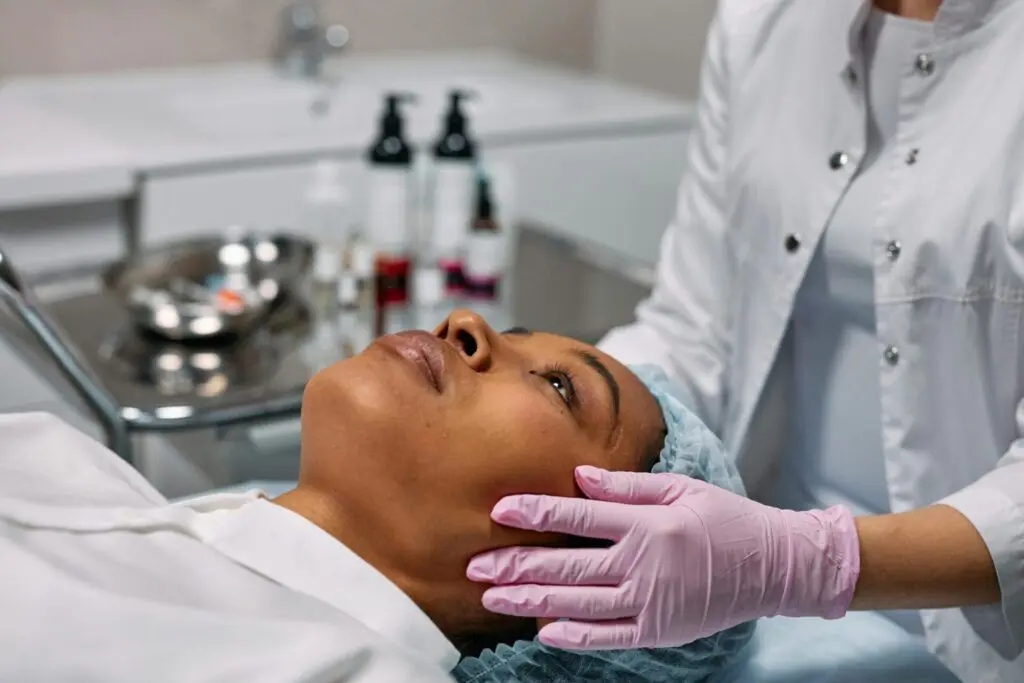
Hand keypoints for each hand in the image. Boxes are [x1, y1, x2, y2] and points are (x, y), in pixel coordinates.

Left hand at [467, 466, 859, 649]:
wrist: (773, 566)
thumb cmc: (725, 518)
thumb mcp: (681, 488)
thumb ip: (627, 486)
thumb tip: (579, 477)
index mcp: (647, 524)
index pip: (578, 517)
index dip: (536, 512)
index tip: (499, 509)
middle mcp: (642, 564)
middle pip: (566, 565)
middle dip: (516, 565)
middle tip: (474, 565)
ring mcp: (649, 602)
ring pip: (578, 603)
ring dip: (531, 600)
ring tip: (492, 597)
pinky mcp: (659, 630)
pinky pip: (608, 636)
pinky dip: (575, 635)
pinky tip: (542, 630)